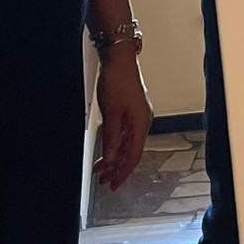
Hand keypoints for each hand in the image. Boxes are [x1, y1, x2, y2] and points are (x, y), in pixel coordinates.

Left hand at [93, 47, 152, 190]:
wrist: (119, 59)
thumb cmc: (117, 81)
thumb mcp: (111, 114)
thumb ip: (111, 139)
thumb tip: (111, 160)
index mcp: (141, 124)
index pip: (133, 156)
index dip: (123, 172)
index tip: (113, 185)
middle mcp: (143, 122)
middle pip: (131, 152)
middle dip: (117, 168)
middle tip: (103, 181)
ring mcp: (138, 116)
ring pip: (127, 144)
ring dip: (114, 157)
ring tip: (100, 169)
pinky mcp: (131, 110)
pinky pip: (124, 134)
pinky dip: (115, 144)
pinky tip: (107, 150)